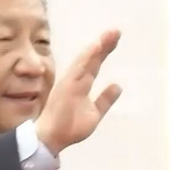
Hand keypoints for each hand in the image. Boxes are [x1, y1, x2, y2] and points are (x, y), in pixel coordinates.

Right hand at [35, 30, 121, 153]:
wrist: (52, 139)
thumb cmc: (69, 127)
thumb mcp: (94, 113)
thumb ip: (105, 100)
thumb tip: (118, 85)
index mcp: (80, 84)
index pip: (94, 64)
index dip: (104, 51)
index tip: (115, 37)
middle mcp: (75, 79)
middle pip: (91, 59)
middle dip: (104, 45)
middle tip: (116, 30)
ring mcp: (70, 82)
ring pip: (86, 60)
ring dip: (98, 47)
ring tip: (110, 35)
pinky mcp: (67, 86)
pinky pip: (79, 69)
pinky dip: (88, 57)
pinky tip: (97, 47)